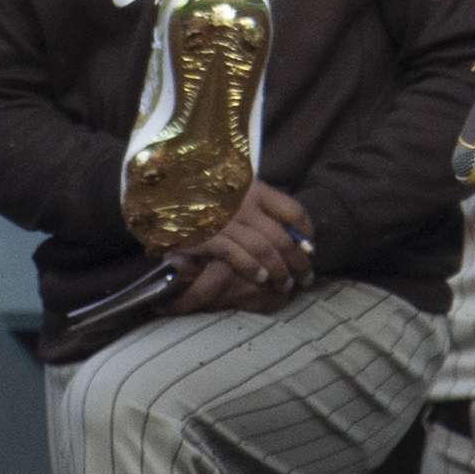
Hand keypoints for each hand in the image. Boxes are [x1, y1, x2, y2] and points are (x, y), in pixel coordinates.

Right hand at [158, 181, 314, 314]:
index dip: (306, 232)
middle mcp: (242, 202)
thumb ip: (260, 208)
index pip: (291, 210)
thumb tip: (295, 236)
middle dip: (298, 261)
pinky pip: (235, 254)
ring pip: (263, 248)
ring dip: (279, 271)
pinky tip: (261, 279)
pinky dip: (251, 267)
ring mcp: (224, 218)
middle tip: (305, 277)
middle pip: (282, 236)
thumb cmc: (205, 194)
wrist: (164, 192)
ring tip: (286, 285)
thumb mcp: (237, 192)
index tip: (310, 248)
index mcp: (254, 188)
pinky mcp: (205, 234)